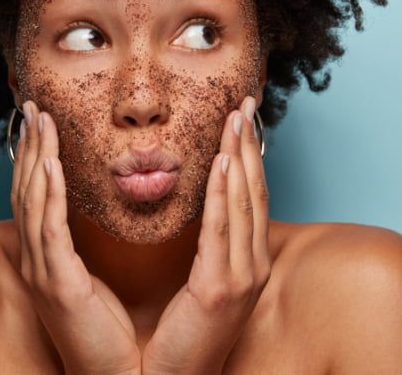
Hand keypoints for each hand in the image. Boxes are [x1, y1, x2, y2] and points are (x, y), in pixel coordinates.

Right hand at [10, 100, 140, 374]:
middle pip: (29, 190)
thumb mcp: (94, 276)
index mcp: (49, 256)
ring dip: (35, 159)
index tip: (44, 121)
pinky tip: (50, 166)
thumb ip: (87, 244)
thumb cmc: (106, 325)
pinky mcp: (57, 286)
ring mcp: (43, 272)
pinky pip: (49, 232)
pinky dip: (47, 196)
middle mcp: (38, 259)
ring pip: (33, 203)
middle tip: (34, 108)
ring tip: (40, 121)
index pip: (38, 194)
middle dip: (30, 146)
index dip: (37, 155)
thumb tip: (99, 209)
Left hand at [142, 96, 271, 374]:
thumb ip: (207, 244)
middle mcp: (252, 263)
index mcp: (244, 259)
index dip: (247, 155)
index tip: (240, 120)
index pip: (248, 195)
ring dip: (240, 158)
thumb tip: (203, 207)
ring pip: (244, 203)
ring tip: (235, 120)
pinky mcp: (221, 289)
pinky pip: (223, 231)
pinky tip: (226, 164)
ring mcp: (242, 276)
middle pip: (252, 191)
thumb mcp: (200, 278)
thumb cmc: (180, 326)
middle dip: (248, 146)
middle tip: (243, 106)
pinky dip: (227, 195)